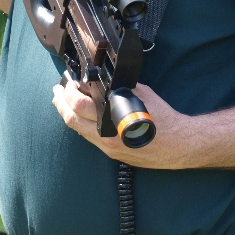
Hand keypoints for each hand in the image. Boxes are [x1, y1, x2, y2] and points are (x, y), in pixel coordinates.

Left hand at [51, 80, 193, 168]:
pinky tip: (80, 117)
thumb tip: (105, 80)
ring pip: (78, 131)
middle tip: (56, 91)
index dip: (69, 92)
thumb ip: (119, 88)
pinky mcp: (113, 154)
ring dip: (67, 115)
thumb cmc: (162, 119)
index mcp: (111, 120)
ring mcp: (108, 148)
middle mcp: (106, 137)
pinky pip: (90, 138)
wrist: (178, 144)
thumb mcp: (140, 94)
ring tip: (61, 102)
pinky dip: (81, 125)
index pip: (79, 106)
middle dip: (60, 103)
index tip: (69, 82)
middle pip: (71, 120)